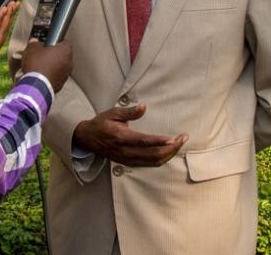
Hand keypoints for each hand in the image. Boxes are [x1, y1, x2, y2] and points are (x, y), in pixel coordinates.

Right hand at [20, 38, 71, 91]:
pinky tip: (42, 75)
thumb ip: (34, 43)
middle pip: (63, 55)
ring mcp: (66, 74)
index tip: (50, 42)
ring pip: (61, 66)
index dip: (57, 41)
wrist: (36, 85)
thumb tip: (34, 42)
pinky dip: (51, 75)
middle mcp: (69, 62)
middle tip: (44, 54)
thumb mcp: (32, 49)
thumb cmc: (37, 65)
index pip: (65, 42)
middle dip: (54, 54)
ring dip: (53, 65)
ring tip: (41, 66)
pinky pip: (57, 76)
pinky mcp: (61, 84)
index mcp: (64, 50)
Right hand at [73, 104, 187, 166]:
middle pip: (153, 154)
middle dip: (171, 148)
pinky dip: (161, 159)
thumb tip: (144, 106)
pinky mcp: (129, 163)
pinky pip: (149, 164)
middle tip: (183, 138)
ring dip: (169, 154)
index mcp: (121, 137)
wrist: (88, 139)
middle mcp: (125, 151)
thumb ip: (129, 112)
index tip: (174, 138)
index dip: (160, 141)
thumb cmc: (101, 123)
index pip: (144, 141)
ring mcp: (127, 159)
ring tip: (179, 144)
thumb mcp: (113, 113)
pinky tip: (169, 152)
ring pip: (153, 162)